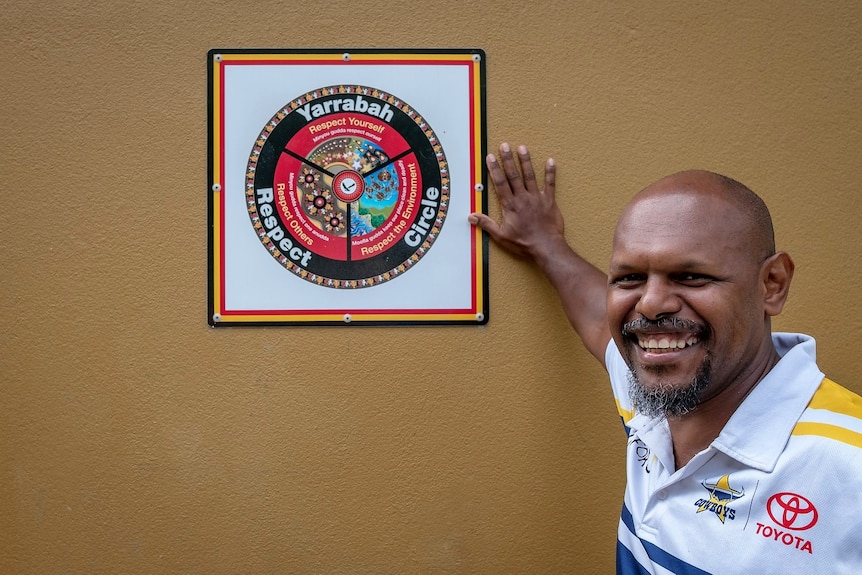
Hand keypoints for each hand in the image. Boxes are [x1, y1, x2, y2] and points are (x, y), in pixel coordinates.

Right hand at [468, 143, 564, 259]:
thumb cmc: (524, 243)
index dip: (495, 169)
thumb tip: (471, 217)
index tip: (490, 157)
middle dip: (508, 159)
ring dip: (526, 161)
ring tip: (522, 148)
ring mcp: (537, 198)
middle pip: (514, 175)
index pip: (500, 183)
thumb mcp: (501, 236)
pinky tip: (551, 161)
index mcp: (510, 205)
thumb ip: (486, 224)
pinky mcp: (549, 201)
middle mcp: (522, 198)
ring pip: (530, 176)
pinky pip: (550, 184)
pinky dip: (551, 172)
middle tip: (504, 145)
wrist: (546, 247)